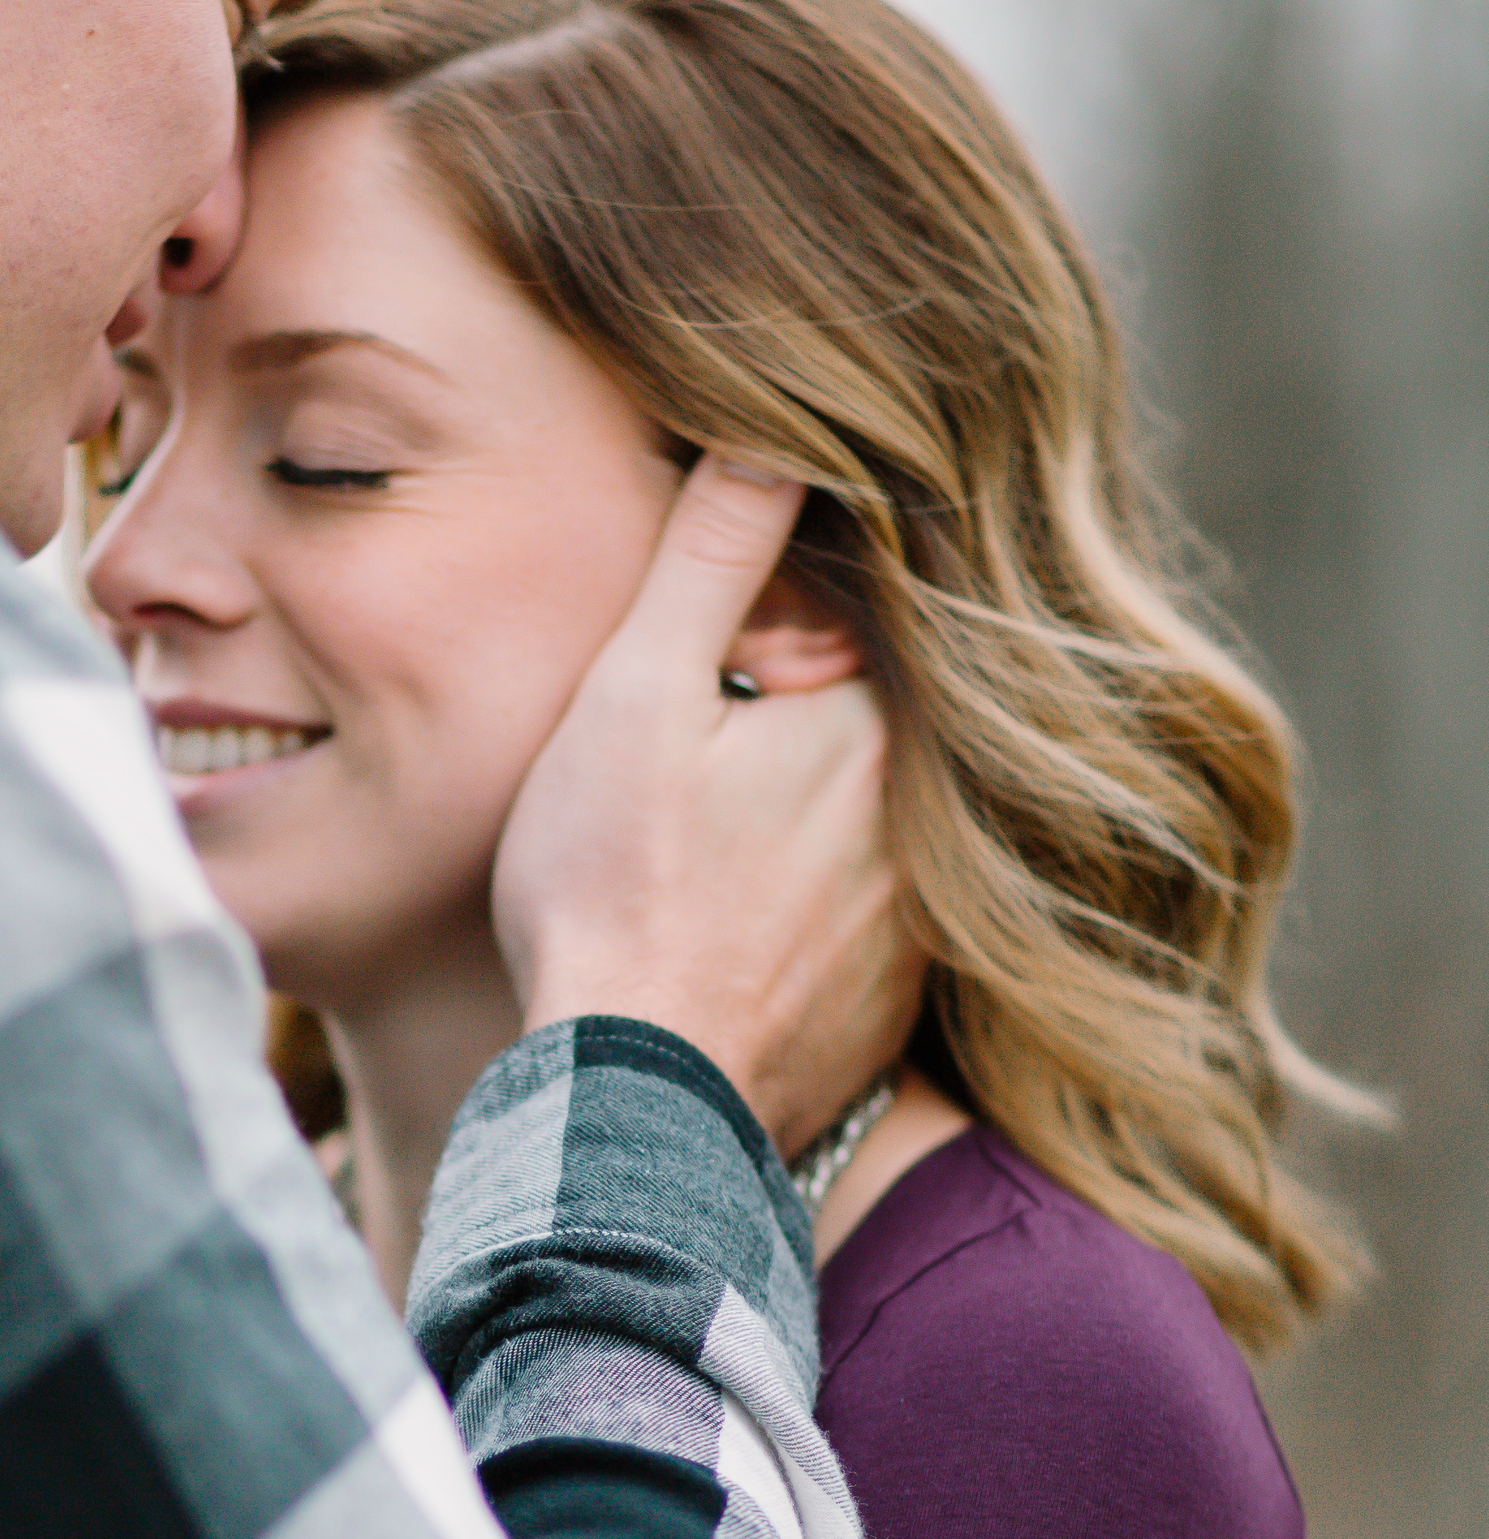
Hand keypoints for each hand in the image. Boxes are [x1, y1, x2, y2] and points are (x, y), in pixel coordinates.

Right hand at [491, 457, 916, 1152]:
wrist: (638, 1107)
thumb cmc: (613, 895)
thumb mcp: (635, 698)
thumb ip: (711, 558)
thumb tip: (777, 430)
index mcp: (877, 722)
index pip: (839, 631)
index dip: (752, 648)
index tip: (685, 694)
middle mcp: (925, 822)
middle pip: (851, 734)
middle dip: (777, 738)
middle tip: (680, 797)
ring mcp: (918, 928)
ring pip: (856, 836)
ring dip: (795, 836)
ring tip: (701, 874)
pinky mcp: (891, 1013)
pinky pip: (857, 933)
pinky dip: (806, 927)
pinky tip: (731, 947)